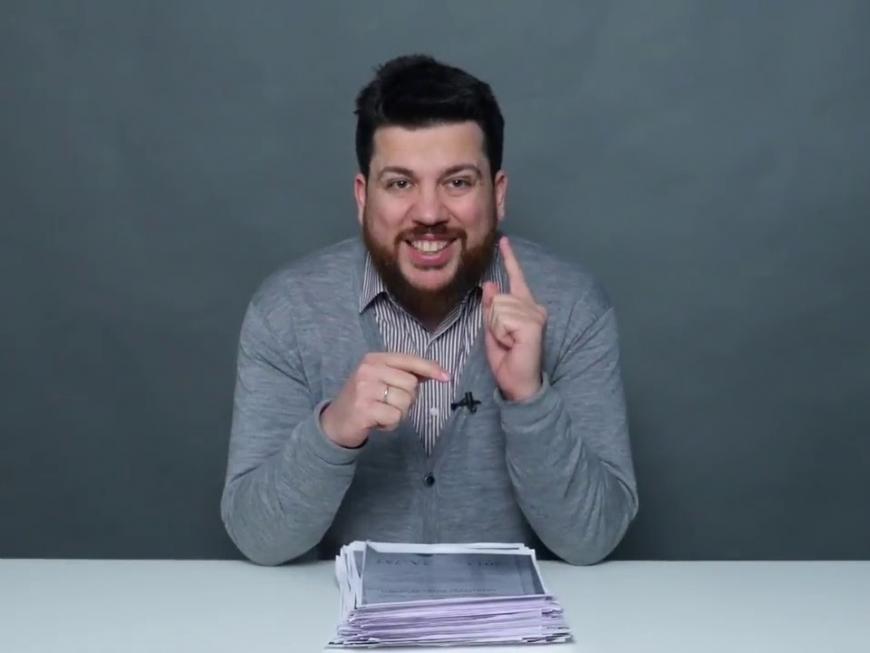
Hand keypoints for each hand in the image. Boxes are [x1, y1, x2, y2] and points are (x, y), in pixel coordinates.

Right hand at [320, 353, 449, 447]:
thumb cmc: (363, 400)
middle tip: (390, 405)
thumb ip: (404, 374)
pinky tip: (377, 422)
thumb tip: (435, 372)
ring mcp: (364, 389)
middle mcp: (368, 370)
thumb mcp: (380, 380)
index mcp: (374, 359)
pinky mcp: (364, 409)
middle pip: (411, 385)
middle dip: (408, 400)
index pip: (409, 360)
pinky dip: (390, 425)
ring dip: (399, 414)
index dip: (430, 368)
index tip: (446, 377)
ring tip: (382, 413)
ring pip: (405, 402)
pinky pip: (395, 417)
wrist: (334, 423)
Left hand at [482, 236, 546, 401]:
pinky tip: (512, 344)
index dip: (510, 259)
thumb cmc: (507, 359)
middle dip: (492, 321)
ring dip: (496, 329)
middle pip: (497, 298)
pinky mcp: (532, 324)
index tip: (504, 241)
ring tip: (509, 343)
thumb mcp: (491, 330)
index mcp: (525, 307)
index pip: (516, 278)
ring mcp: (535, 315)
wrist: (519, 383)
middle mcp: (534, 307)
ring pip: (497, 307)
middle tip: (504, 341)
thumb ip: (490, 307)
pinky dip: (500, 333)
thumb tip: (490, 284)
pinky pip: (502, 318)